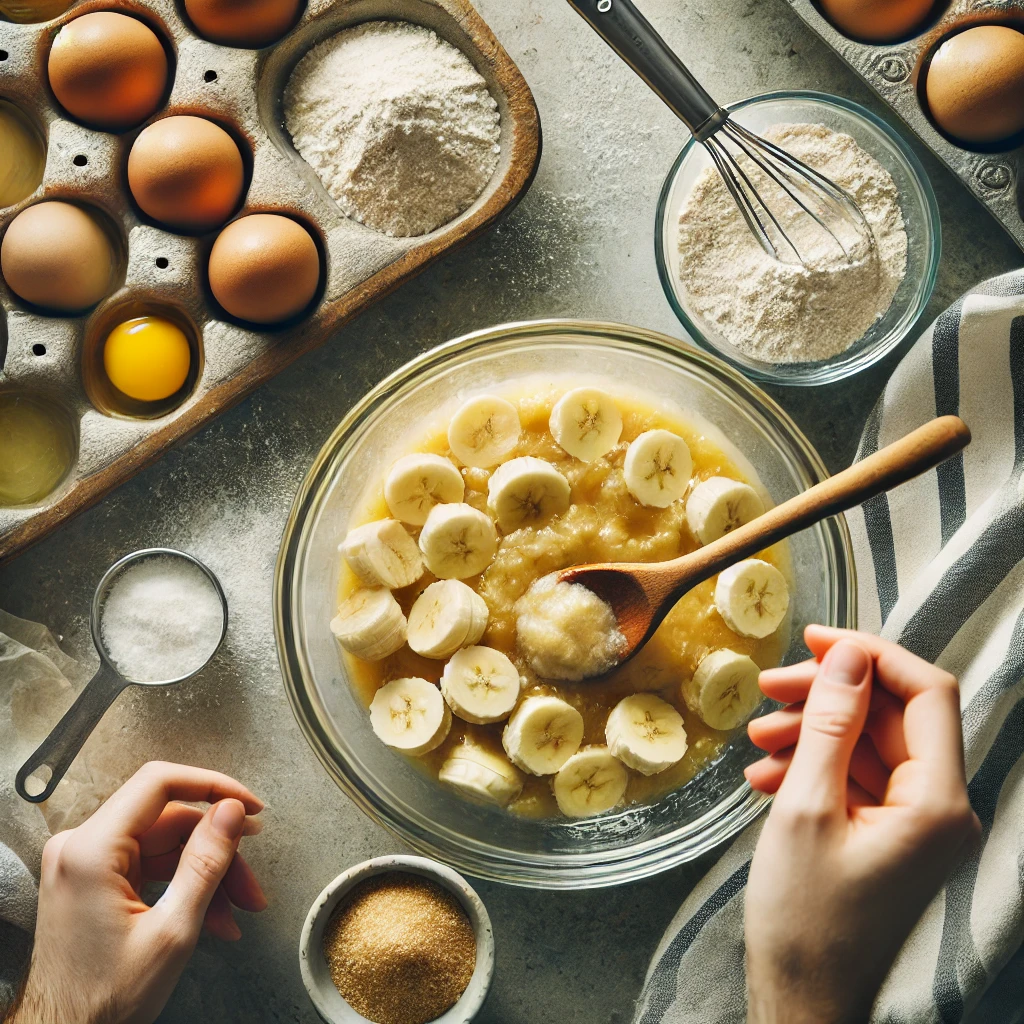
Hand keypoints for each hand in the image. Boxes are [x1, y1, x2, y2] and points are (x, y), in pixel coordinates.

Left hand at [9, 762, 265, 1023]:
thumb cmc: (101, 1001)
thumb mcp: (172, 930)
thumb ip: (206, 862)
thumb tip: (230, 812)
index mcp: (91, 851)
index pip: (160, 783)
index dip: (213, 787)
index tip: (248, 806)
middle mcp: (81, 847)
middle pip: (170, 821)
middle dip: (218, 851)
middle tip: (251, 878)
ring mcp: (85, 864)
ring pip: (167, 845)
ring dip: (208, 874)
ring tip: (238, 909)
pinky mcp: (93, 880)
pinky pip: (152, 865)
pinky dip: (184, 885)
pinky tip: (213, 916)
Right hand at [744, 627, 979, 1023]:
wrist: (802, 997)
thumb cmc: (805, 917)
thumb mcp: (807, 806)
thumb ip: (831, 724)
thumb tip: (847, 655)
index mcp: (938, 802)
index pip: (926, 693)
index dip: (871, 655)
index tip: (815, 640)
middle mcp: (940, 808)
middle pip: (891, 716)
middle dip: (828, 695)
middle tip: (769, 687)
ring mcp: (916, 823)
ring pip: (868, 743)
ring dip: (812, 731)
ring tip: (756, 740)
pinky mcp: (890, 835)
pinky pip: (857, 777)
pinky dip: (813, 766)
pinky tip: (766, 776)